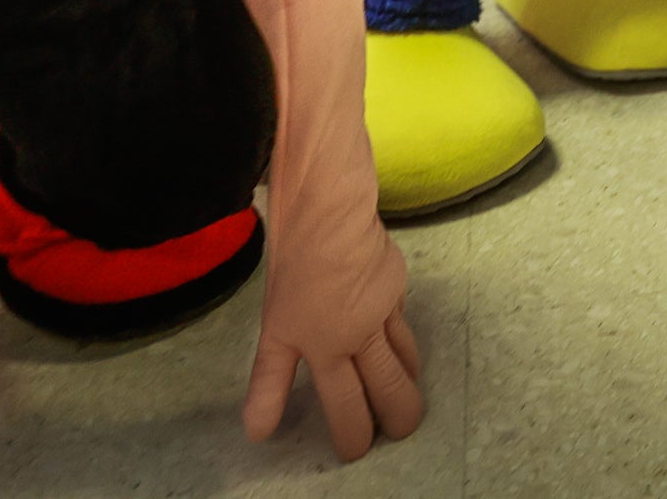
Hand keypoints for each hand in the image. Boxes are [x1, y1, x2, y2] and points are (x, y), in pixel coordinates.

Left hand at [242, 205, 424, 458]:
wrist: (330, 215)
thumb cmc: (293, 269)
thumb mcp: (274, 329)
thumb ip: (270, 381)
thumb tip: (259, 432)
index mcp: (329, 350)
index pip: (348, 405)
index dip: (354, 434)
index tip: (357, 451)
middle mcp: (362, 336)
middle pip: (391, 388)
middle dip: (399, 417)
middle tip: (400, 430)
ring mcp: (386, 310)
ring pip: (407, 357)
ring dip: (408, 379)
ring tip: (406, 390)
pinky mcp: (397, 285)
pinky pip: (402, 320)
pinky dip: (400, 335)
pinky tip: (392, 331)